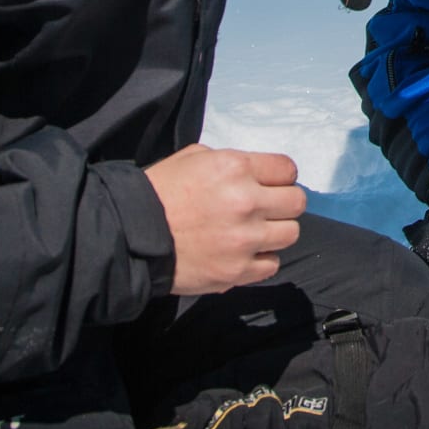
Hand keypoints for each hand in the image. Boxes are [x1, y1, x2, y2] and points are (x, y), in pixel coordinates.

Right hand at [145, 144, 304, 294]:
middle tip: (265, 208)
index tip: (271, 184)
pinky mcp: (237, 271)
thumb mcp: (194, 157)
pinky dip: (262, 259)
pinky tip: (244, 253)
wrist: (131, 236)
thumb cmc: (160, 191)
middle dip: (283, 203)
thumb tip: (256, 173)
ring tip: (255, 232)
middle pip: (297, 201)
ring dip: (276, 231)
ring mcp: (244, 239)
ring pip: (291, 233)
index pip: (288, 169)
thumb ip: (231, 162)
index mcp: (236, 168)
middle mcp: (246, 201)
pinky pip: (273, 264)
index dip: (280, 177)